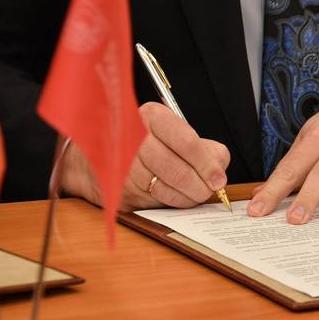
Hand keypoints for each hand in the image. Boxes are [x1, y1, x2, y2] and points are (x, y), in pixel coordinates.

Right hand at [61, 102, 229, 211]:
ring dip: (189, 196)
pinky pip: (156, 201)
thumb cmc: (147, 142)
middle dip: (200, 186)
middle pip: (178, 170)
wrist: (99, 155)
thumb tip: (219, 169)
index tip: (219, 178)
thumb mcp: (175, 133)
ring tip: (195, 192)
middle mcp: (133, 138)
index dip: (206, 163)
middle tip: (210, 189)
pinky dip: (173, 202)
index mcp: (151, 116)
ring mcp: (123, 165)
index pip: (186, 141)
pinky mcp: (119, 189)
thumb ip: (204, 147)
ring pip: (168, 189)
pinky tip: (177, 195)